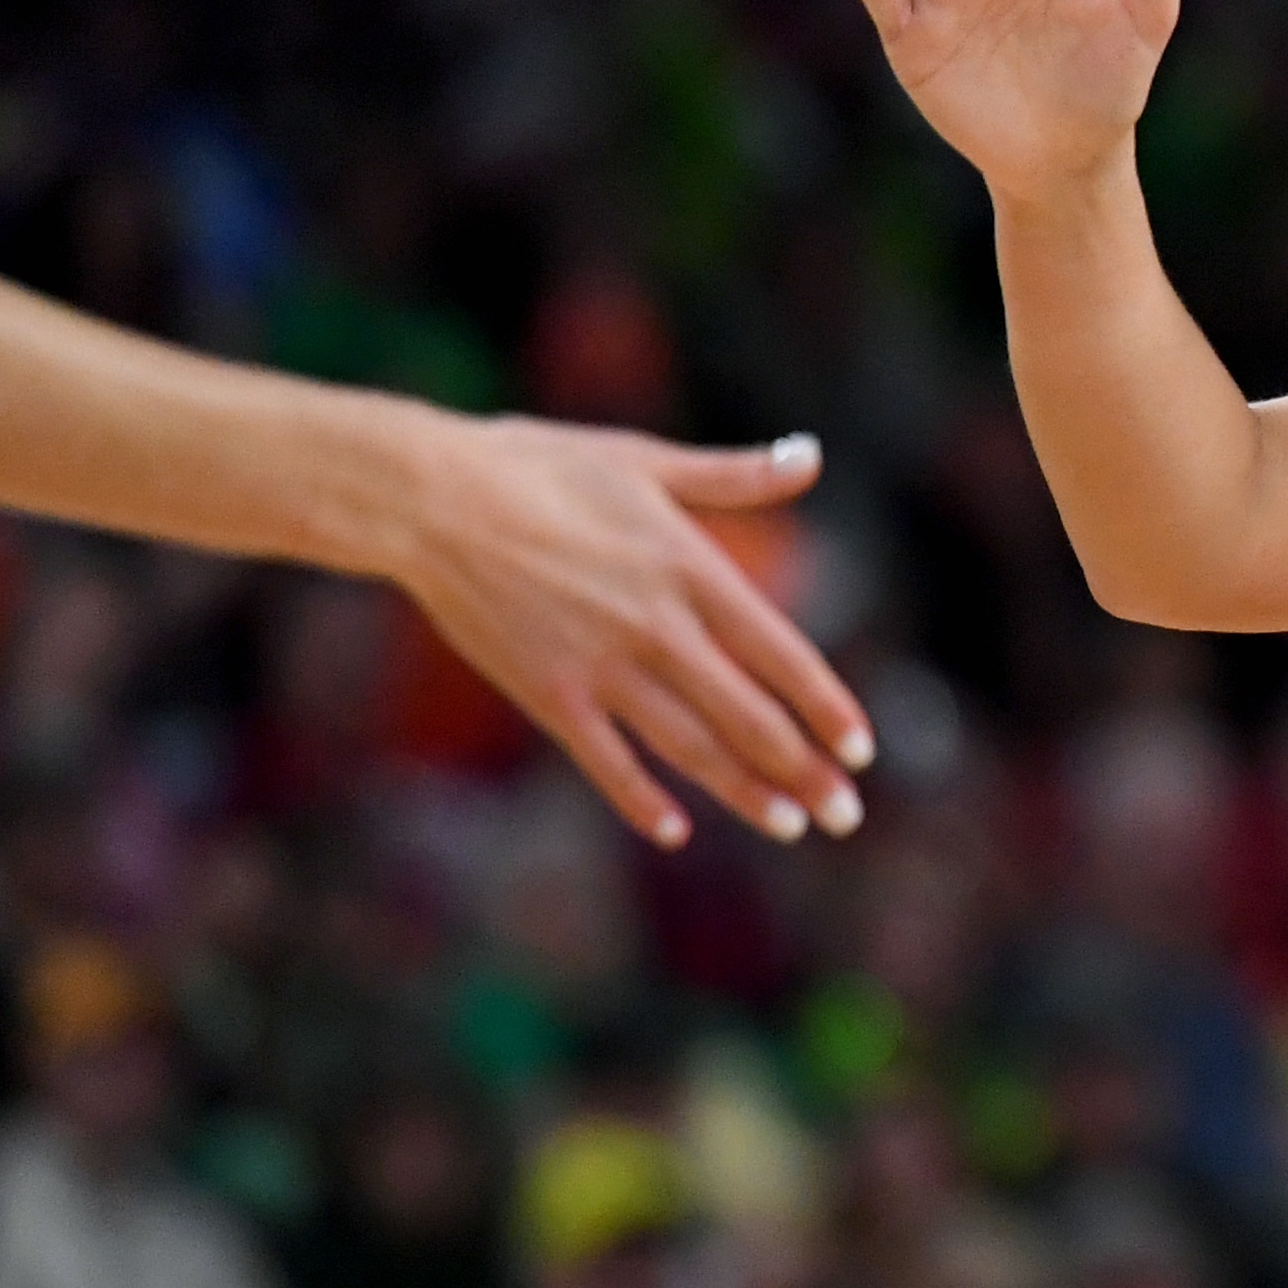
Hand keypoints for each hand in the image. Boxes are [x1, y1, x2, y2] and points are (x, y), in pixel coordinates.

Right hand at [386, 415, 873, 849]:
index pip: (781, 654)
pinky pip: (604, 759)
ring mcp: (600, 665)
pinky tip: (674, 832)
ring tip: (792, 826)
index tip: (862, 748)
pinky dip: (639, 798)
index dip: (826, 706)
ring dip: (744, 791)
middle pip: (747, 714)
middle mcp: (657, 626)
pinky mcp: (545, 692)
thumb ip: (734, 475)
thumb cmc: (537, 466)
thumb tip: (813, 456)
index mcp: (689, 569)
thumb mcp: (644, 460)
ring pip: (689, 746)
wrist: (426, 496)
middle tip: (849, 816)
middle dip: (804, 770)